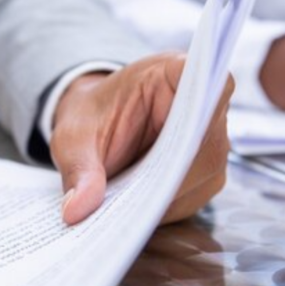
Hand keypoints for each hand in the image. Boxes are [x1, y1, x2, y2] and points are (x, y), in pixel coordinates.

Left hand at [49, 53, 232, 225]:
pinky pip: (194, 195)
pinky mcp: (206, 171)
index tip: (182, 132)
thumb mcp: (74, 140)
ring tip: (128, 210)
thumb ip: (79, 170)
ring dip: (167, 196)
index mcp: (172, 73)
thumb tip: (77, 211)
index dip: (201, 106)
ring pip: (204, 174)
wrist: (96, 128)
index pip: (205, 81)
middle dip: (170, 175)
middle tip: (133, 201)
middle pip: (207, 142)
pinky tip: (138, 212)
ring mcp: (210, 139)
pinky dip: (165, 207)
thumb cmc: (90, 119)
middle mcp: (203, 104)